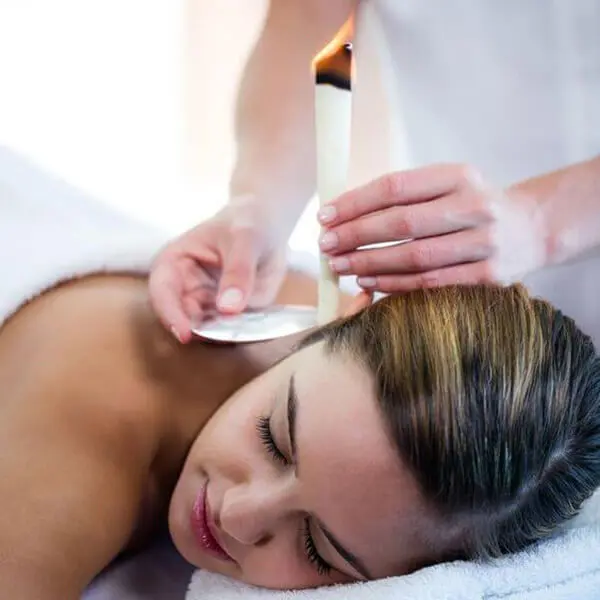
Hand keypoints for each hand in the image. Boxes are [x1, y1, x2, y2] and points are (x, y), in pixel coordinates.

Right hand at [149, 201, 286, 342]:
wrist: (267, 225)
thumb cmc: (246, 223)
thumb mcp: (246, 239)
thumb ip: (239, 271)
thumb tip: (228, 308)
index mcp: (174, 263)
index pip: (162, 292)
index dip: (170, 315)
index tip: (185, 334)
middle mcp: (186, 289)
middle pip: (184, 319)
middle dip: (203, 332)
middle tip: (225, 334)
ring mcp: (208, 305)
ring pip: (209, 332)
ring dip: (225, 335)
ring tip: (245, 326)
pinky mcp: (230, 316)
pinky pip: (233, 332)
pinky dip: (242, 333)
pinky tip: (257, 325)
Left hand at [317, 164, 546, 292]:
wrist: (533, 228)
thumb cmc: (473, 206)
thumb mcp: (448, 186)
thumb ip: (406, 196)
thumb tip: (345, 213)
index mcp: (458, 176)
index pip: (395, 187)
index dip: (355, 203)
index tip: (325, 216)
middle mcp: (474, 206)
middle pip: (401, 222)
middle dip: (355, 235)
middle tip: (325, 246)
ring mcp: (484, 243)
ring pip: (414, 257)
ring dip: (369, 263)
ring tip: (340, 265)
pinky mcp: (490, 276)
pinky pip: (431, 284)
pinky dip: (396, 284)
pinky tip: (370, 283)